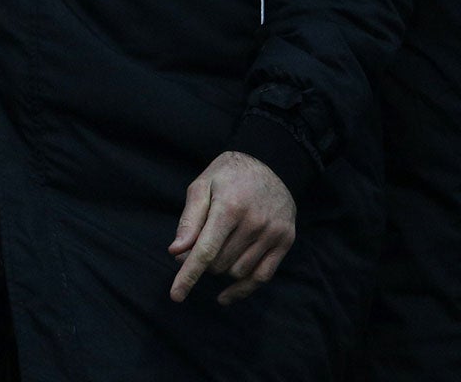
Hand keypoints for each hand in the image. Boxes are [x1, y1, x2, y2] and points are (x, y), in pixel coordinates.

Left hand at [170, 151, 296, 304]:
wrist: (272, 164)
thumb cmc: (228, 175)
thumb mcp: (202, 186)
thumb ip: (189, 219)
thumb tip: (177, 251)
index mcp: (230, 207)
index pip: (206, 250)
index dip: (188, 275)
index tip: (175, 295)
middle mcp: (254, 223)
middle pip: (219, 263)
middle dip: (202, 261)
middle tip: (194, 247)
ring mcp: (273, 234)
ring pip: (238, 272)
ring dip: (221, 270)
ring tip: (217, 249)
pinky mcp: (285, 242)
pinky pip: (262, 277)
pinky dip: (242, 289)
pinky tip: (226, 295)